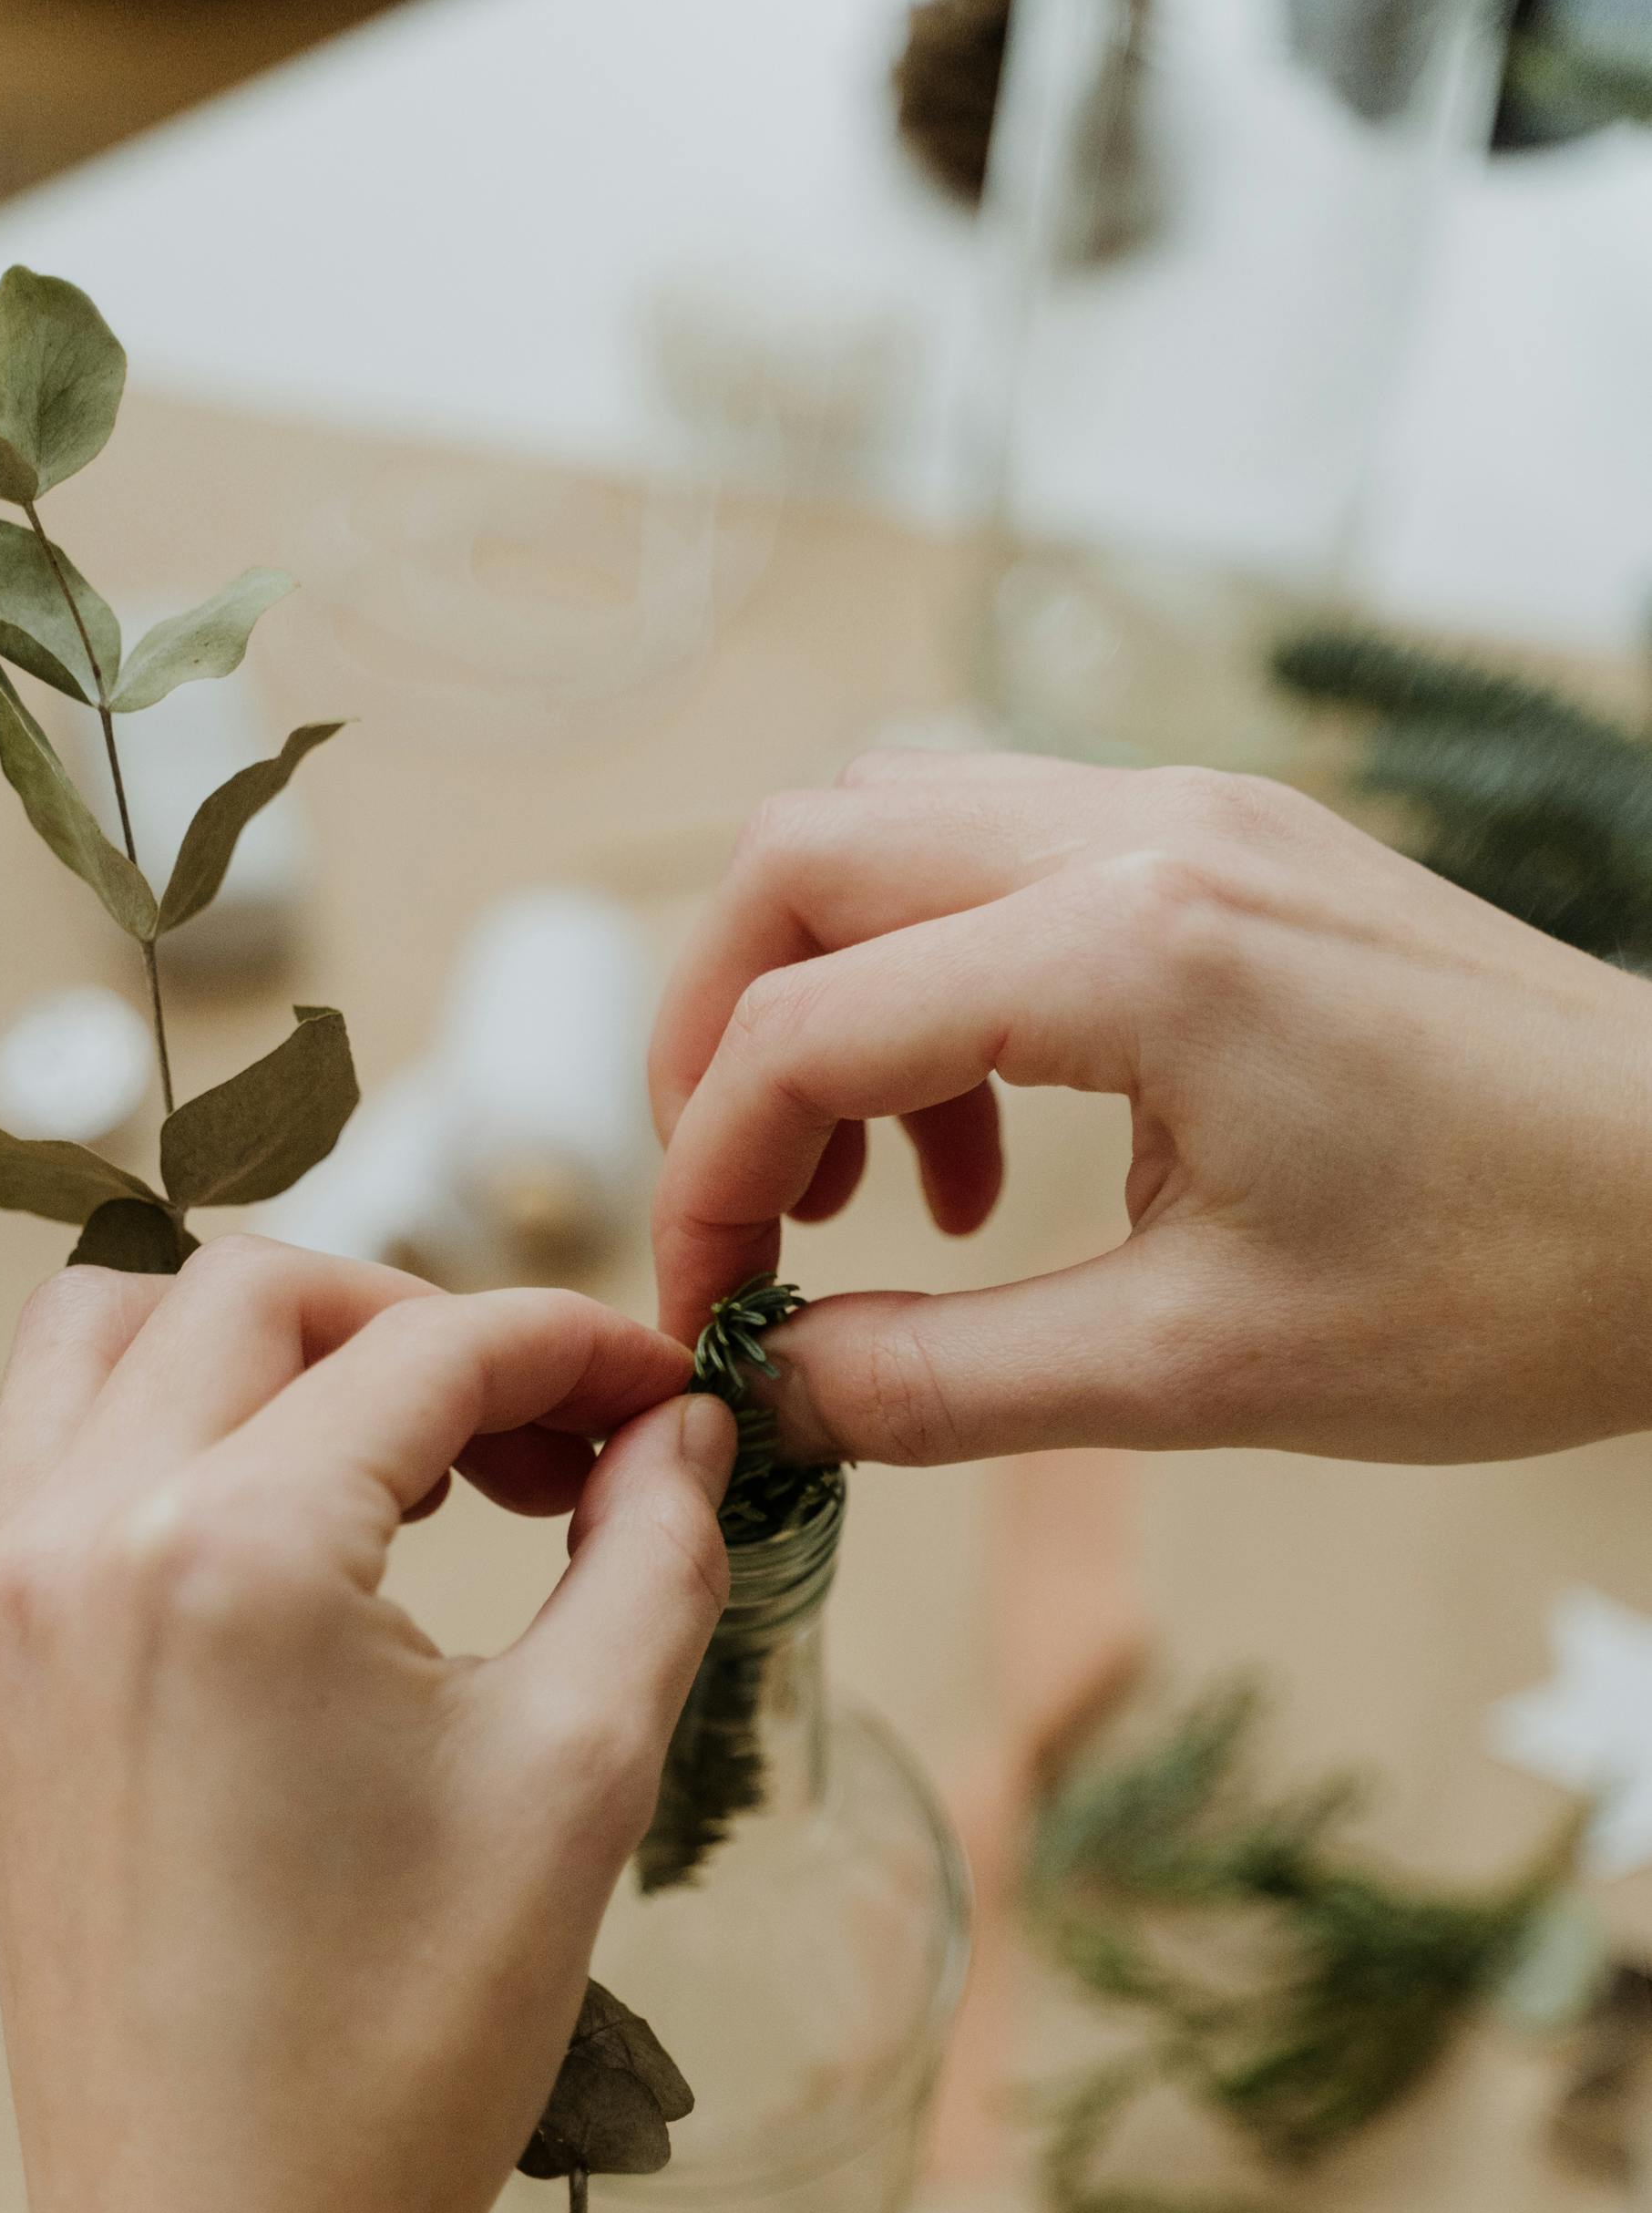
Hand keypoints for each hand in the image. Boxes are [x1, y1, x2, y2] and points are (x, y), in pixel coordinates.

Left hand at [0, 1233, 731, 2212]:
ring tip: (407, 1452)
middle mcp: (75, 1542)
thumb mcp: (578, 1776)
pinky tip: (281, 1520)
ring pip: (107, 1334)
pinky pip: (38, 1450)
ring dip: (265, 1340)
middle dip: (425, 1326)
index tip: (671, 1398)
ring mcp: (1, 1609)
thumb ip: (649, 1555)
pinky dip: (157, 1418)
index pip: (426, 1351)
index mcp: (224, 1554)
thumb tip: (683, 1432)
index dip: (577, 1347)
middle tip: (556, 1441)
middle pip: (255, 1293)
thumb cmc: (407, 2051)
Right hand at [651, 750, 1651, 1464]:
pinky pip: (1012, 864)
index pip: (800, 1028)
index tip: (709, 1315)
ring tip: (885, 1198)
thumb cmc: (1507, 1283)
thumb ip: (943, 1380)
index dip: (705, 1181)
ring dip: (834, 1005)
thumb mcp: (1195, 1372)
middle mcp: (1146, 831)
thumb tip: (770, 1396)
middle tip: (743, 1211)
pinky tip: (1002, 1155)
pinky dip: (944, 992)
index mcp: (1129, 950)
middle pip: (805, 856)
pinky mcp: (1238, 847)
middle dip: (720, 1037)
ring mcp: (1198, 816)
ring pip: (899, 838)